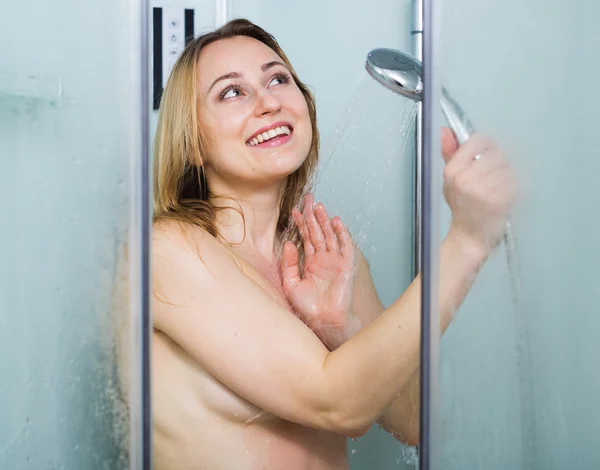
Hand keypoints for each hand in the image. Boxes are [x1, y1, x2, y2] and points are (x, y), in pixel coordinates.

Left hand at [281, 194, 359, 350]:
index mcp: (310, 263)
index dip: (301, 224)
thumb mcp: (291, 284)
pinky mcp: (346, 265)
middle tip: (308, 199)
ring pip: (330, 236)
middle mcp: (323, 260)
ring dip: (324, 221)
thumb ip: (289, 264)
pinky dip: (341, 233)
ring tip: (318, 206)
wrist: (324, 321)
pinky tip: (335, 221)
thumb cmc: (308, 308)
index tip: (294, 210)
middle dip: (312, 216)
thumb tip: (290, 244)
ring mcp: (335, 261)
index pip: (305, 238)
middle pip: (318, 232)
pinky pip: (344, 246)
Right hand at [441, 127, 518, 256]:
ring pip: (508, 167)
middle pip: (497, 153)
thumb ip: (450, 153)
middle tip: (495, 177)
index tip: (489, 155)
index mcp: (452, 172)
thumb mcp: (451, 179)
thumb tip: (444, 130)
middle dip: (500, 163)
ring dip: (508, 176)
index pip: (478, 140)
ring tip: (499, 188)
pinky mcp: (499, 201)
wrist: (469, 237)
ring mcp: (483, 190)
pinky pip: (515, 182)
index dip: (488, 146)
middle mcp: (466, 180)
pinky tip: (505, 197)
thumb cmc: (462, 207)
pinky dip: (514, 188)